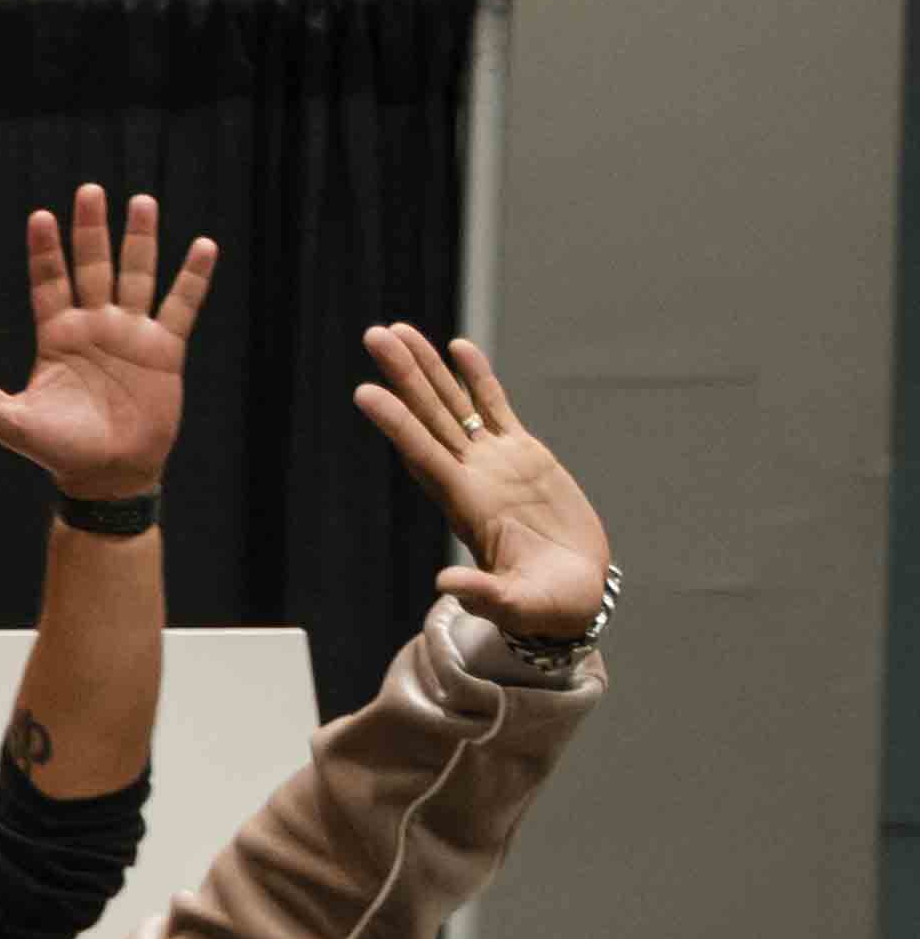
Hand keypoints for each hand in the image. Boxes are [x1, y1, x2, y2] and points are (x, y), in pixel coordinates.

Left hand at [0, 180, 212, 501]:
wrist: (107, 475)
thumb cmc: (58, 450)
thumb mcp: (12, 422)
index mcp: (57, 337)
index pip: (49, 282)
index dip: (45, 251)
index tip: (40, 216)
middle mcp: (94, 326)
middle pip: (93, 267)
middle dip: (91, 230)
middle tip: (90, 190)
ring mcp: (130, 334)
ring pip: (137, 275)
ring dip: (140, 240)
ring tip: (141, 201)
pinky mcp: (164, 349)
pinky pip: (181, 305)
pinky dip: (193, 278)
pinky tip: (203, 246)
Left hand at [353, 324, 611, 644]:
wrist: (572, 597)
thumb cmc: (543, 607)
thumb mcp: (513, 604)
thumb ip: (481, 593)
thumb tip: (446, 584)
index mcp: (467, 507)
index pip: (423, 455)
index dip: (396, 423)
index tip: (366, 392)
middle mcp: (472, 478)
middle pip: (429, 417)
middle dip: (403, 375)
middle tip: (375, 334)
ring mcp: (496, 464)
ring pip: (454, 405)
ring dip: (428, 370)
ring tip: (400, 331)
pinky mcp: (525, 456)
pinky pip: (496, 408)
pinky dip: (477, 379)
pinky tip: (459, 349)